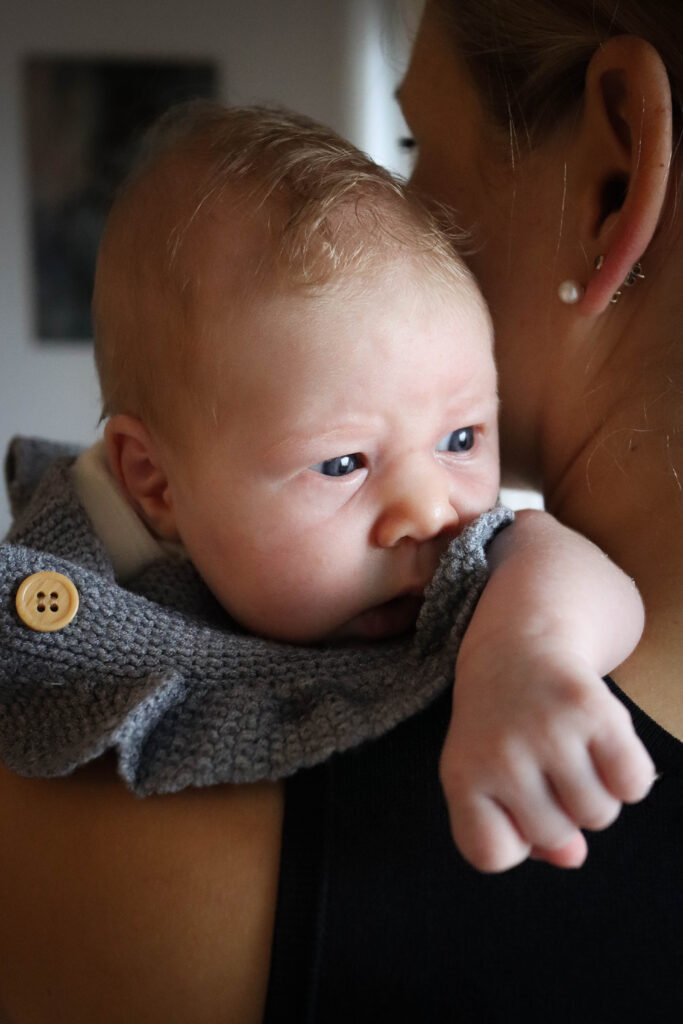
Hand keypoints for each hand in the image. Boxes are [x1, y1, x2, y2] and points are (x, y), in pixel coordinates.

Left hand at [440, 642, 655, 872]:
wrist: (516, 646)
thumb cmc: (501, 727)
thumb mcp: (488, 775)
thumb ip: (522, 831)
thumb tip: (572, 856)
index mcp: (461, 774)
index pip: (489, 854)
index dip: (512, 838)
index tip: (510, 801)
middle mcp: (499, 753)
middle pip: (555, 836)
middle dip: (559, 811)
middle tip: (544, 765)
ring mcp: (545, 730)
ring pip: (598, 814)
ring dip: (597, 793)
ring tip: (573, 753)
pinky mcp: (590, 708)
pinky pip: (632, 784)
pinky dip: (629, 776)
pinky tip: (604, 746)